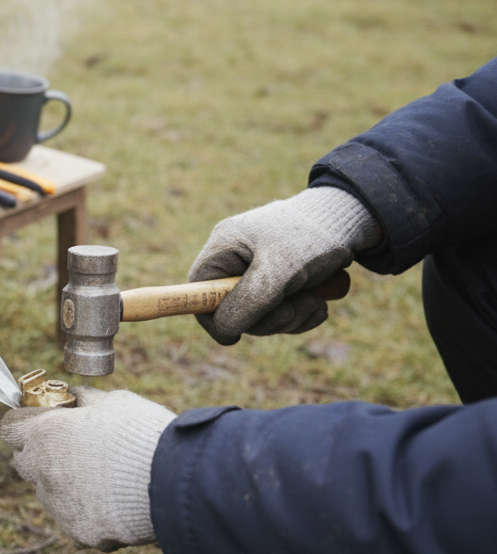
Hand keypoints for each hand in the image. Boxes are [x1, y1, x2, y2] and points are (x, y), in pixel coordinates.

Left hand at [0, 387, 174, 550]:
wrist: (175, 483)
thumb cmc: (144, 434)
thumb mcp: (114, 402)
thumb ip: (84, 401)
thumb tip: (73, 398)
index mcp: (46, 433)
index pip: (9, 428)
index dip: (23, 422)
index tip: (37, 421)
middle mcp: (43, 470)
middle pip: (23, 462)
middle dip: (40, 453)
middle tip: (71, 447)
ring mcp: (58, 505)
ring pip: (48, 492)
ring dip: (63, 484)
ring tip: (102, 477)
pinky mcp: (77, 532)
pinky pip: (72, 519)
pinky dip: (86, 511)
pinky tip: (114, 502)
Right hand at [189, 186, 378, 344]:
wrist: (354, 218)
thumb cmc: (312, 236)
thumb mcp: (279, 270)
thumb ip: (248, 301)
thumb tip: (225, 329)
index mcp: (225, 247)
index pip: (198, 289)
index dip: (210, 316)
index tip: (233, 336)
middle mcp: (238, 259)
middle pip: (232, 309)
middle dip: (267, 318)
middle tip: (293, 310)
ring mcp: (260, 272)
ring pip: (261, 316)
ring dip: (290, 317)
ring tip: (315, 300)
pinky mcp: (283, 282)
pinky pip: (282, 313)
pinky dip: (302, 314)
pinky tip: (320, 301)